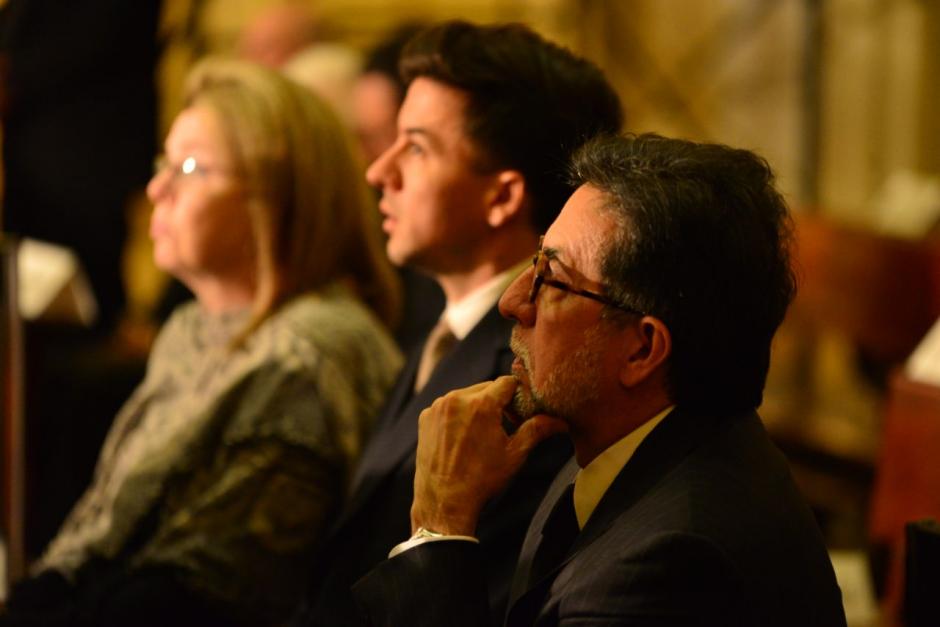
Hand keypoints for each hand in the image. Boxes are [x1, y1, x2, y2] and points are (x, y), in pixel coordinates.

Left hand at [411, 376, 567, 535]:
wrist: (444, 502)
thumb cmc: (481, 479)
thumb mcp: (515, 454)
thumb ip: (537, 430)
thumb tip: (561, 421)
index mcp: (481, 404)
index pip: (508, 382)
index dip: (519, 395)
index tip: (522, 412)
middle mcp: (456, 399)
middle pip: (486, 388)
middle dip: (498, 401)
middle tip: (506, 425)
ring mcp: (437, 407)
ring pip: (466, 396)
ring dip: (478, 407)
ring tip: (483, 433)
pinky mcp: (425, 417)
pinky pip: (448, 406)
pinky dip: (458, 415)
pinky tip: (463, 438)